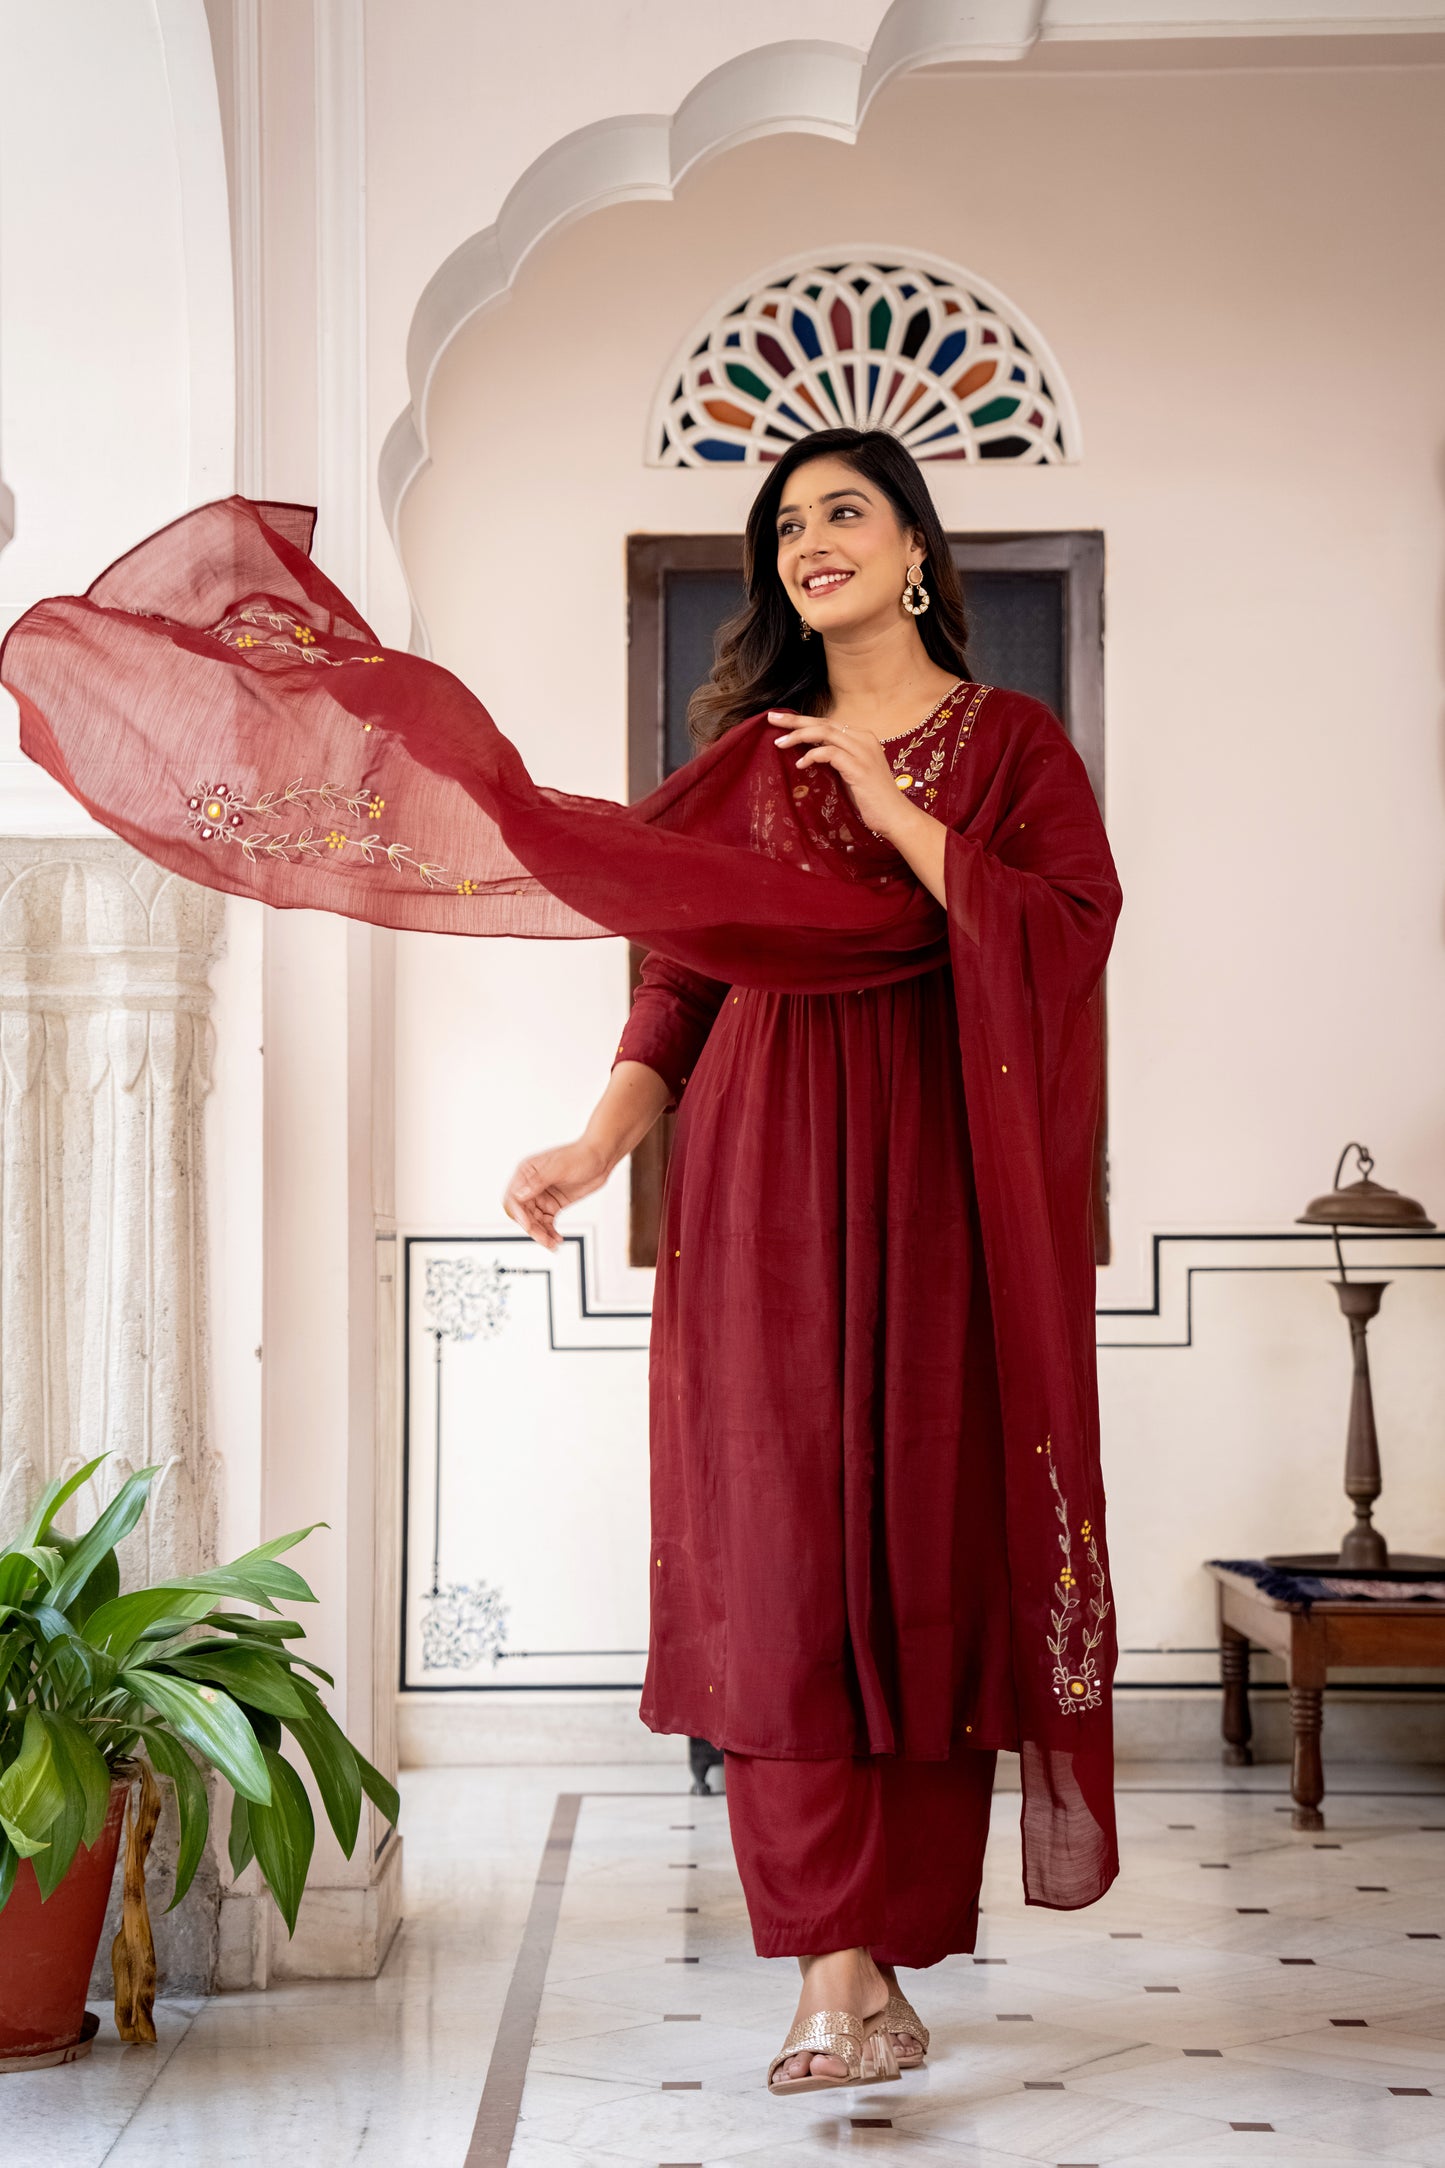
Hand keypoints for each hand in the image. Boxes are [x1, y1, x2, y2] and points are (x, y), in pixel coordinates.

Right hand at [501, 1138, 609, 1250]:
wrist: (601, 1158)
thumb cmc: (581, 1156)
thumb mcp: (558, 1168)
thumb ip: (538, 1181)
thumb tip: (520, 1194)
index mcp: (526, 1173)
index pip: (513, 1198)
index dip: (518, 1214)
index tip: (529, 1226)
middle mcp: (531, 1186)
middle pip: (523, 1214)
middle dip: (532, 1228)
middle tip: (544, 1239)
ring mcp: (542, 1196)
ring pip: (534, 1221)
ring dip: (542, 1234)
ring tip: (553, 1244)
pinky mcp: (554, 1205)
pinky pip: (547, 1223)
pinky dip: (550, 1232)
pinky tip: (557, 1238)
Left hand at [769, 710, 911, 842]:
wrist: (895, 816)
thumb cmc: (871, 798)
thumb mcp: (850, 771)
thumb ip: (836, 758)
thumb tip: (809, 752)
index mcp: (862, 737)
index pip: (827, 723)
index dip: (803, 721)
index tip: (781, 721)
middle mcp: (863, 739)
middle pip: (823, 723)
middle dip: (795, 720)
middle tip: (772, 718)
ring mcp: (863, 752)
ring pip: (825, 733)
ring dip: (799, 735)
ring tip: (779, 742)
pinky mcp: (859, 767)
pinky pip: (830, 753)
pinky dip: (813, 755)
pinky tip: (800, 764)